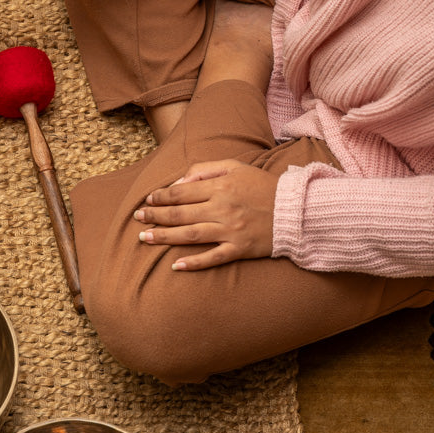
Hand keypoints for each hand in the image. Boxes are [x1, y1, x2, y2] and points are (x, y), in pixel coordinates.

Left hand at [133, 159, 277, 270]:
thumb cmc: (263, 186)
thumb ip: (205, 170)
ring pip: (190, 235)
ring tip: (144, 238)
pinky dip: (194, 263)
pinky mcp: (240, 249)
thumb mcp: (236, 167)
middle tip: (137, 219)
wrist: (296, 210)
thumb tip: (179, 182)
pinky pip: (213, 258)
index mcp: (221, 187)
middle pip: (180, 214)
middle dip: (155, 216)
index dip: (161, 196)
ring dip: (164, 237)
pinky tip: (176, 266)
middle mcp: (223, 209)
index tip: (148, 200)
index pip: (181, 192)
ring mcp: (231, 231)